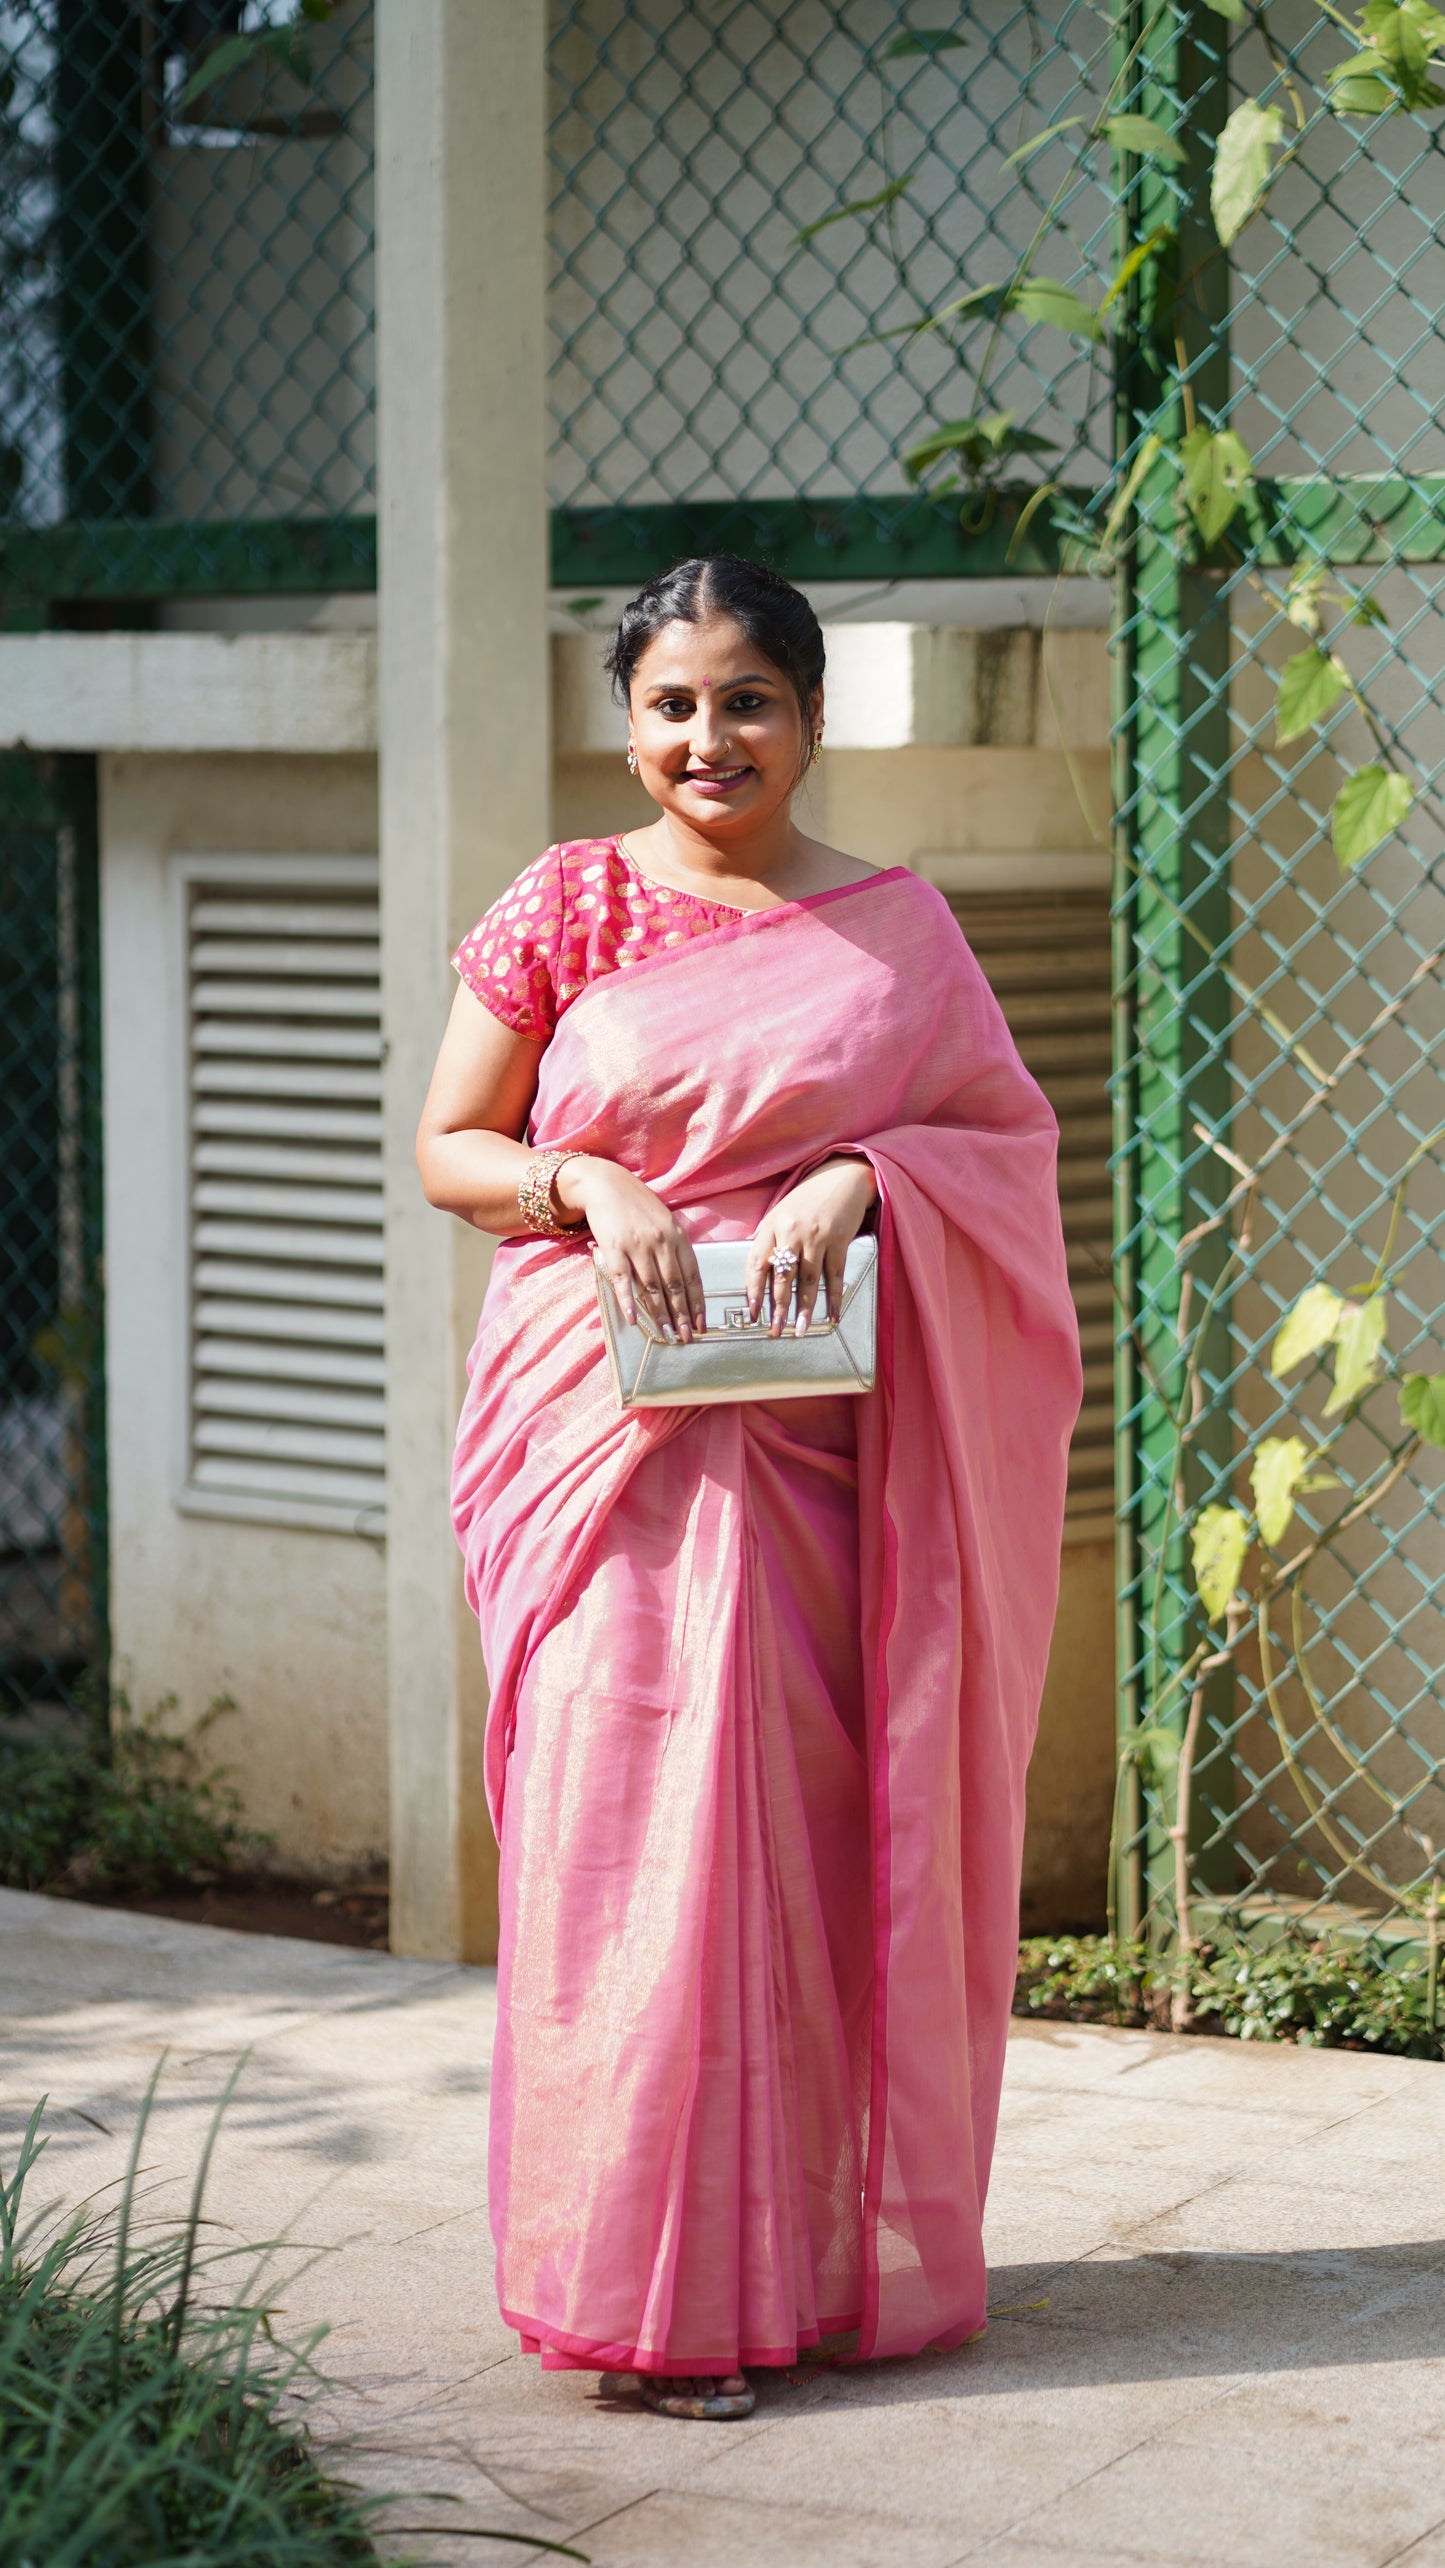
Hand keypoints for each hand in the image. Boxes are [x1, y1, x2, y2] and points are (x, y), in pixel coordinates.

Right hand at [556, 1157, 705, 1342]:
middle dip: (682, 1315)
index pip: (692, 1276)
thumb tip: (683, 1281)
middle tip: (686, 1337)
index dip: (697, 1303)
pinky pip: (622, 1280)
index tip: (701, 1324)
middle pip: (674, 1286)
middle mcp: (660, 1241)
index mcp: (677, 1235)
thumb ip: (674, 1246)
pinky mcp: (614, 1248)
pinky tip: (633, 1319)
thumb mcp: (665, 1220)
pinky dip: (628, 1301)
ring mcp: (637, 1245)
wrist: (606, 1184)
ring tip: (666, 1334)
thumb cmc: (637, 1204)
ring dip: (659, 1314)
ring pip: (651, 1287)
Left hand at [746, 1158, 876, 1336]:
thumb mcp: (781, 1210)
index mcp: (772, 1225)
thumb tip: (756, 1266)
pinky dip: (834, 1297)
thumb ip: (769, 1236)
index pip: (756, 1263)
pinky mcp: (839, 1239)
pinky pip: (835, 1275)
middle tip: (776, 1330)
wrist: (843, 1176)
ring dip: (805, 1308)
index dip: (753, 1291)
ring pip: (807, 1279)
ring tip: (801, 1329)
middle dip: (778, 1307)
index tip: (753, 1313)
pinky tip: (833, 1314)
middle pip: (781, 1276)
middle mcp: (791, 1231)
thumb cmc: (810, 1196)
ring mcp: (816, 1236)